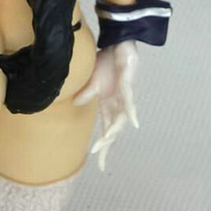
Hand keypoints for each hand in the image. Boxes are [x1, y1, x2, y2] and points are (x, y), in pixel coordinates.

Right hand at [75, 41, 139, 171]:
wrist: (117, 45)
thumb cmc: (106, 63)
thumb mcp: (92, 82)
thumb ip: (86, 94)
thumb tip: (76, 104)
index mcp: (108, 106)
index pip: (105, 131)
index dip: (103, 148)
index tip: (99, 165)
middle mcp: (117, 105)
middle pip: (113, 131)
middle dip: (106, 146)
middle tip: (100, 161)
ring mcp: (123, 97)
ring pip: (120, 120)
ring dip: (114, 131)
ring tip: (106, 142)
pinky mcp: (127, 86)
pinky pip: (130, 101)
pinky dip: (132, 112)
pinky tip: (133, 122)